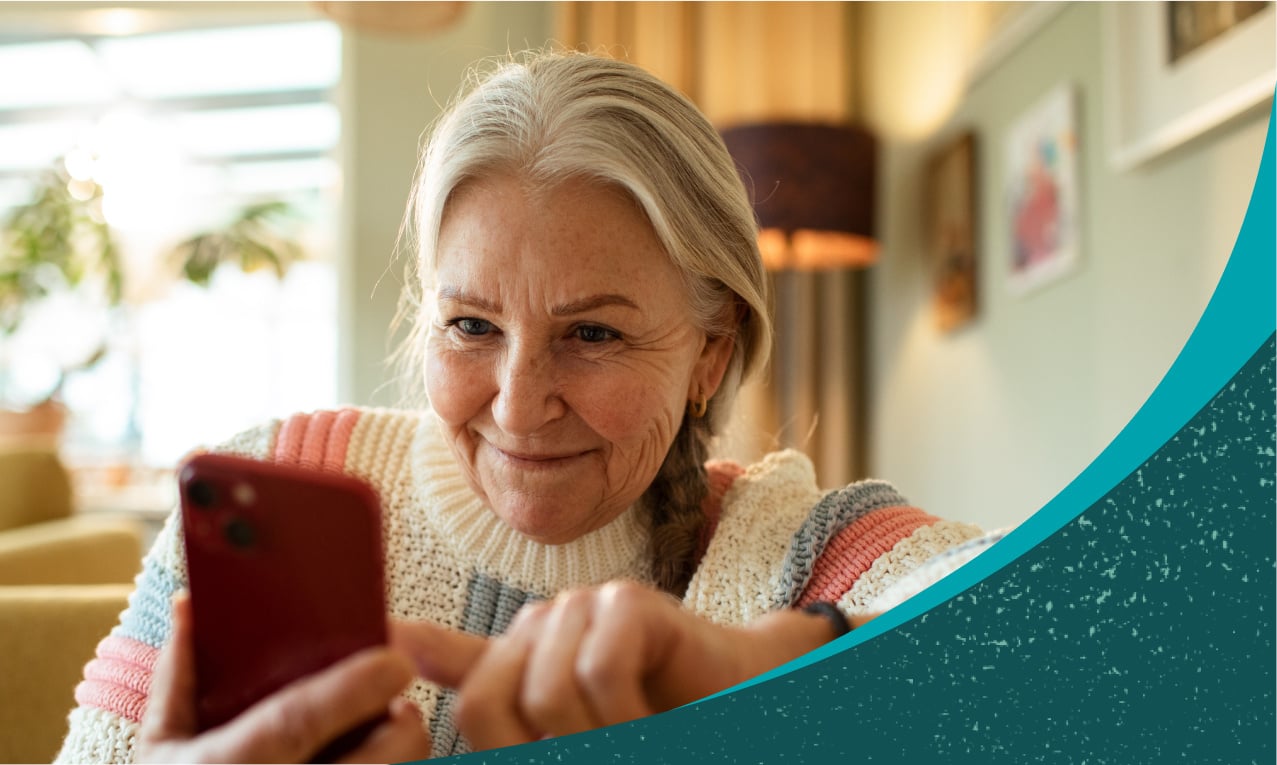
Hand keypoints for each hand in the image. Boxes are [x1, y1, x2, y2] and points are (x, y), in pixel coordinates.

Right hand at [137, 595, 431, 762]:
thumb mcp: (162, 743)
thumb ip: (179, 675)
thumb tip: (189, 605)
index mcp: (222, 763)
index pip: (294, 722)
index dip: (349, 691)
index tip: (395, 662)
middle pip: (370, 764)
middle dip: (402, 731)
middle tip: (403, 705)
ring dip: (402, 759)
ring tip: (391, 736)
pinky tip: (379, 761)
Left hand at [393, 581, 861, 750]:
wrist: (735, 696)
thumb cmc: (653, 715)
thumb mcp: (571, 727)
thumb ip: (496, 699)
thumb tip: (400, 642)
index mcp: (518, 659)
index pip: (463, 689)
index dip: (454, 707)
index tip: (443, 691)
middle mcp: (540, 626)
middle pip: (490, 702)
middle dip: (539, 751)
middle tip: (596, 755)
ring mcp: (584, 607)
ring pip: (547, 692)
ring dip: (594, 741)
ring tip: (630, 743)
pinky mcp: (630, 603)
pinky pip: (599, 671)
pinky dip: (626, 716)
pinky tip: (649, 723)